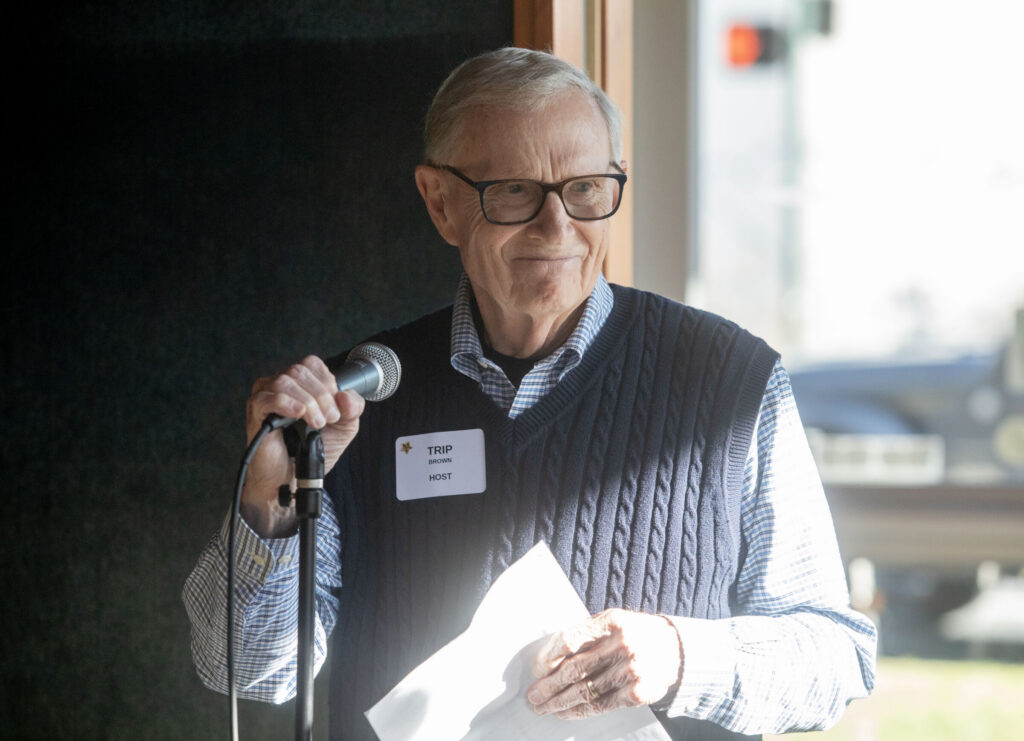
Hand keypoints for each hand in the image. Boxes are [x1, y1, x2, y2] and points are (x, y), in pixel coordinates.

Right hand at [241, 355, 365, 537]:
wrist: (292, 479)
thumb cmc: (311, 451)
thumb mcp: (343, 428)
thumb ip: (352, 409)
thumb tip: (346, 396)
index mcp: (300, 385)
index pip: (311, 364)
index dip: (327, 381)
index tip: (336, 406)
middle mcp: (280, 386)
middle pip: (300, 371)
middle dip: (321, 395)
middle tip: (329, 419)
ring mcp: (265, 397)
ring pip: (285, 381)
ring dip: (308, 402)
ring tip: (317, 424)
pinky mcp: (255, 413)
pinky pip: (268, 397)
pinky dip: (288, 403)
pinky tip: (299, 415)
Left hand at [527, 608, 681, 719]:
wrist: (677, 649)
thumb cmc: (635, 633)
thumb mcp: (614, 622)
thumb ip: (587, 635)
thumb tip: (548, 659)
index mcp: (612, 621)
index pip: (569, 640)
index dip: (548, 658)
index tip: (537, 670)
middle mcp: (623, 644)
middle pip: (574, 670)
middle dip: (549, 686)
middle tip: (533, 696)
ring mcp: (632, 669)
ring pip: (585, 691)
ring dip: (559, 702)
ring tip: (544, 707)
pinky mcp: (639, 693)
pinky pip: (601, 706)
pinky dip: (579, 712)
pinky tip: (565, 713)